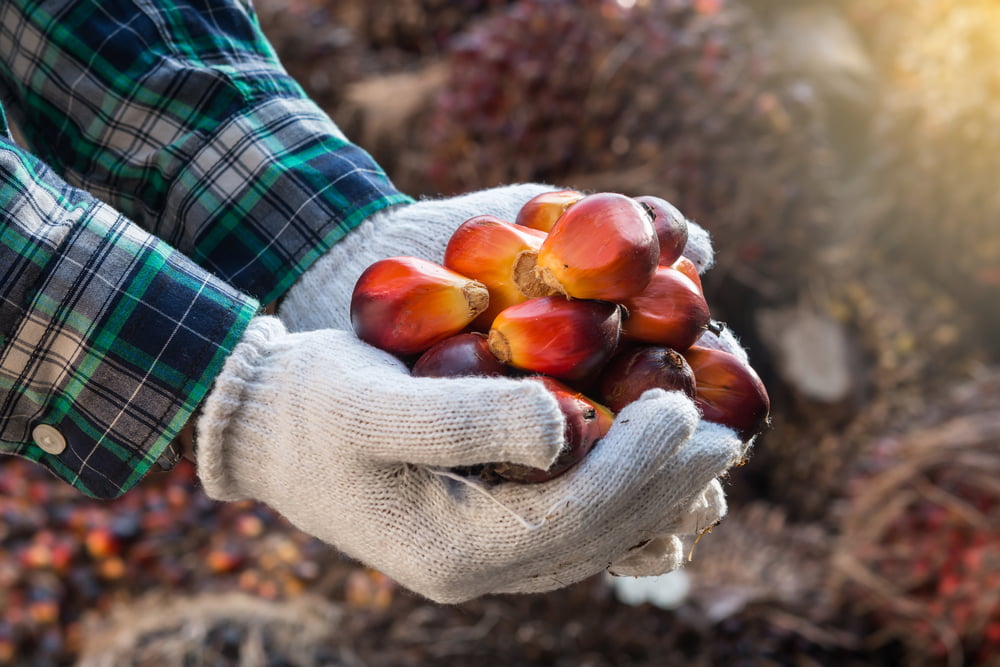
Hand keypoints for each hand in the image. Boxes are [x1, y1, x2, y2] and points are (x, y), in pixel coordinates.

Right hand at [270, 182, 745, 586]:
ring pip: (589, 539)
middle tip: (725, 436)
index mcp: (451, 547)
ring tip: (708, 457)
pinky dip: (618, 501)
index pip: (572, 516)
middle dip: (664, 487)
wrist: (264, 423)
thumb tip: (565, 427)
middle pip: (594, 535)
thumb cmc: (311, 402)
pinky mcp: (479, 528)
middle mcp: (473, 567)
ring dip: (654, 498)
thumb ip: (466, 418)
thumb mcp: (373, 401)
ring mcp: (477, 555)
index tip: (685, 410)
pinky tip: (654, 477)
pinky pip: (567, 527)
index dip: (638, 467)